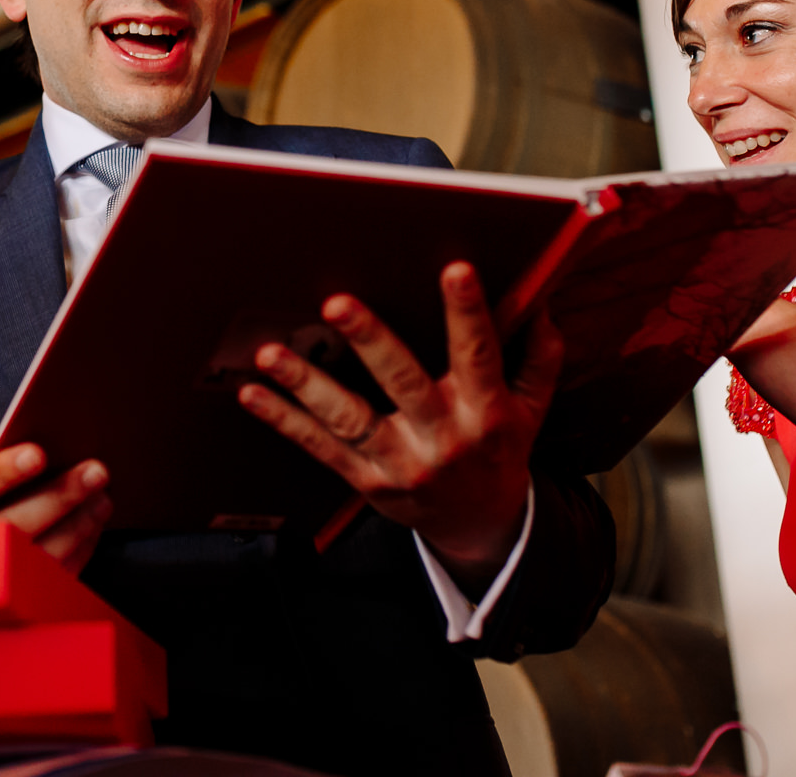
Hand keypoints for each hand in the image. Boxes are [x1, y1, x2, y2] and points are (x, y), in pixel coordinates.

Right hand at [0, 426, 112, 573]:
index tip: (39, 452)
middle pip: (8, 528)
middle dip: (56, 498)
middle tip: (95, 470)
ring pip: (37, 559)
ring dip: (77, 525)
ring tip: (102, 495)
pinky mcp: (11, 600)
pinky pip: (52, 579)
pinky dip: (79, 550)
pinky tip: (93, 522)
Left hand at [237, 261, 561, 584]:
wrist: (481, 528)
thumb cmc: (499, 450)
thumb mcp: (532, 410)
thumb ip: (539, 358)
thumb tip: (541, 305)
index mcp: (486, 412)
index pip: (478, 355)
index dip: (467, 313)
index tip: (456, 268)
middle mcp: (442, 438)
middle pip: (403, 383)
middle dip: (370, 341)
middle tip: (336, 303)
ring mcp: (400, 463)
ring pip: (349, 419)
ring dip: (306, 384)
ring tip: (270, 354)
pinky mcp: (366, 481)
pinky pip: (320, 447)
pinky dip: (284, 420)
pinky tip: (253, 394)